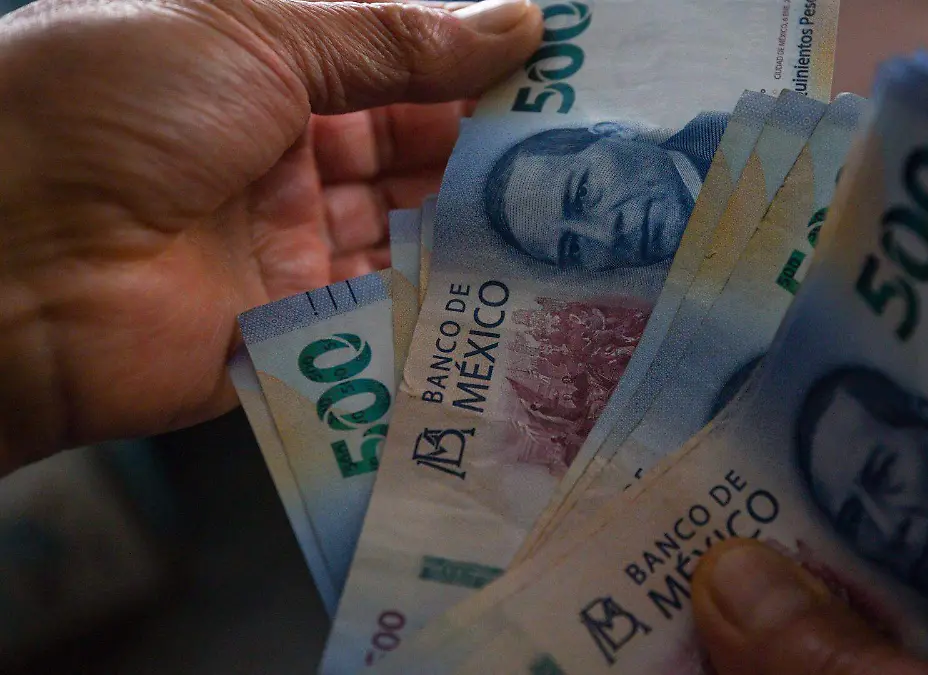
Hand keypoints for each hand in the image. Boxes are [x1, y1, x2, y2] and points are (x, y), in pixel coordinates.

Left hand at [0, 0, 541, 473]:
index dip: (470, 68)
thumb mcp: (256, 33)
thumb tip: (514, 22)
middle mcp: (280, 160)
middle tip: (585, 147)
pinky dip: (446, 293)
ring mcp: (290, 248)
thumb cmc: (117, 110)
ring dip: (479, 221)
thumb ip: (393, 39)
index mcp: (261, 74)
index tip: (558, 71)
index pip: (391, 70)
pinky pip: (387, 310)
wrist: (11, 262)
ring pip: (409, 233)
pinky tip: (513, 277)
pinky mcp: (299, 329)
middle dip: (489, 149)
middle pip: (409, 155)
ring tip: (571, 209)